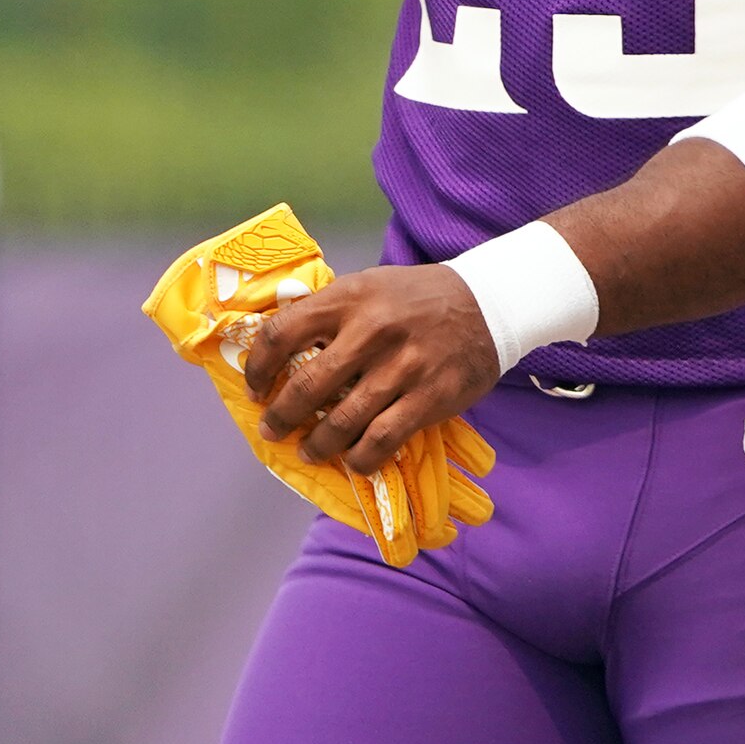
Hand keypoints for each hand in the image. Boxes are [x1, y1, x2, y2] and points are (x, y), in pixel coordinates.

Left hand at [242, 263, 501, 475]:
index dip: (258, 367)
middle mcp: (373, 330)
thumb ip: (327, 310)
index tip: (255, 387)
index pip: (282, 333)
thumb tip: (276, 346)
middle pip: (307, 385)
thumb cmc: (418, 297)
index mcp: (350, 297)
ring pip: (342, 420)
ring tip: (309, 450)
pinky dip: (361, 456)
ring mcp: (404, 365)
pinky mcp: (431, 395)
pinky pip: (382, 439)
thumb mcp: (369, 285)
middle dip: (280, 416)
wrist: (489, 302)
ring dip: (317, 444)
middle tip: (272, 430)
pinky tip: (354, 458)